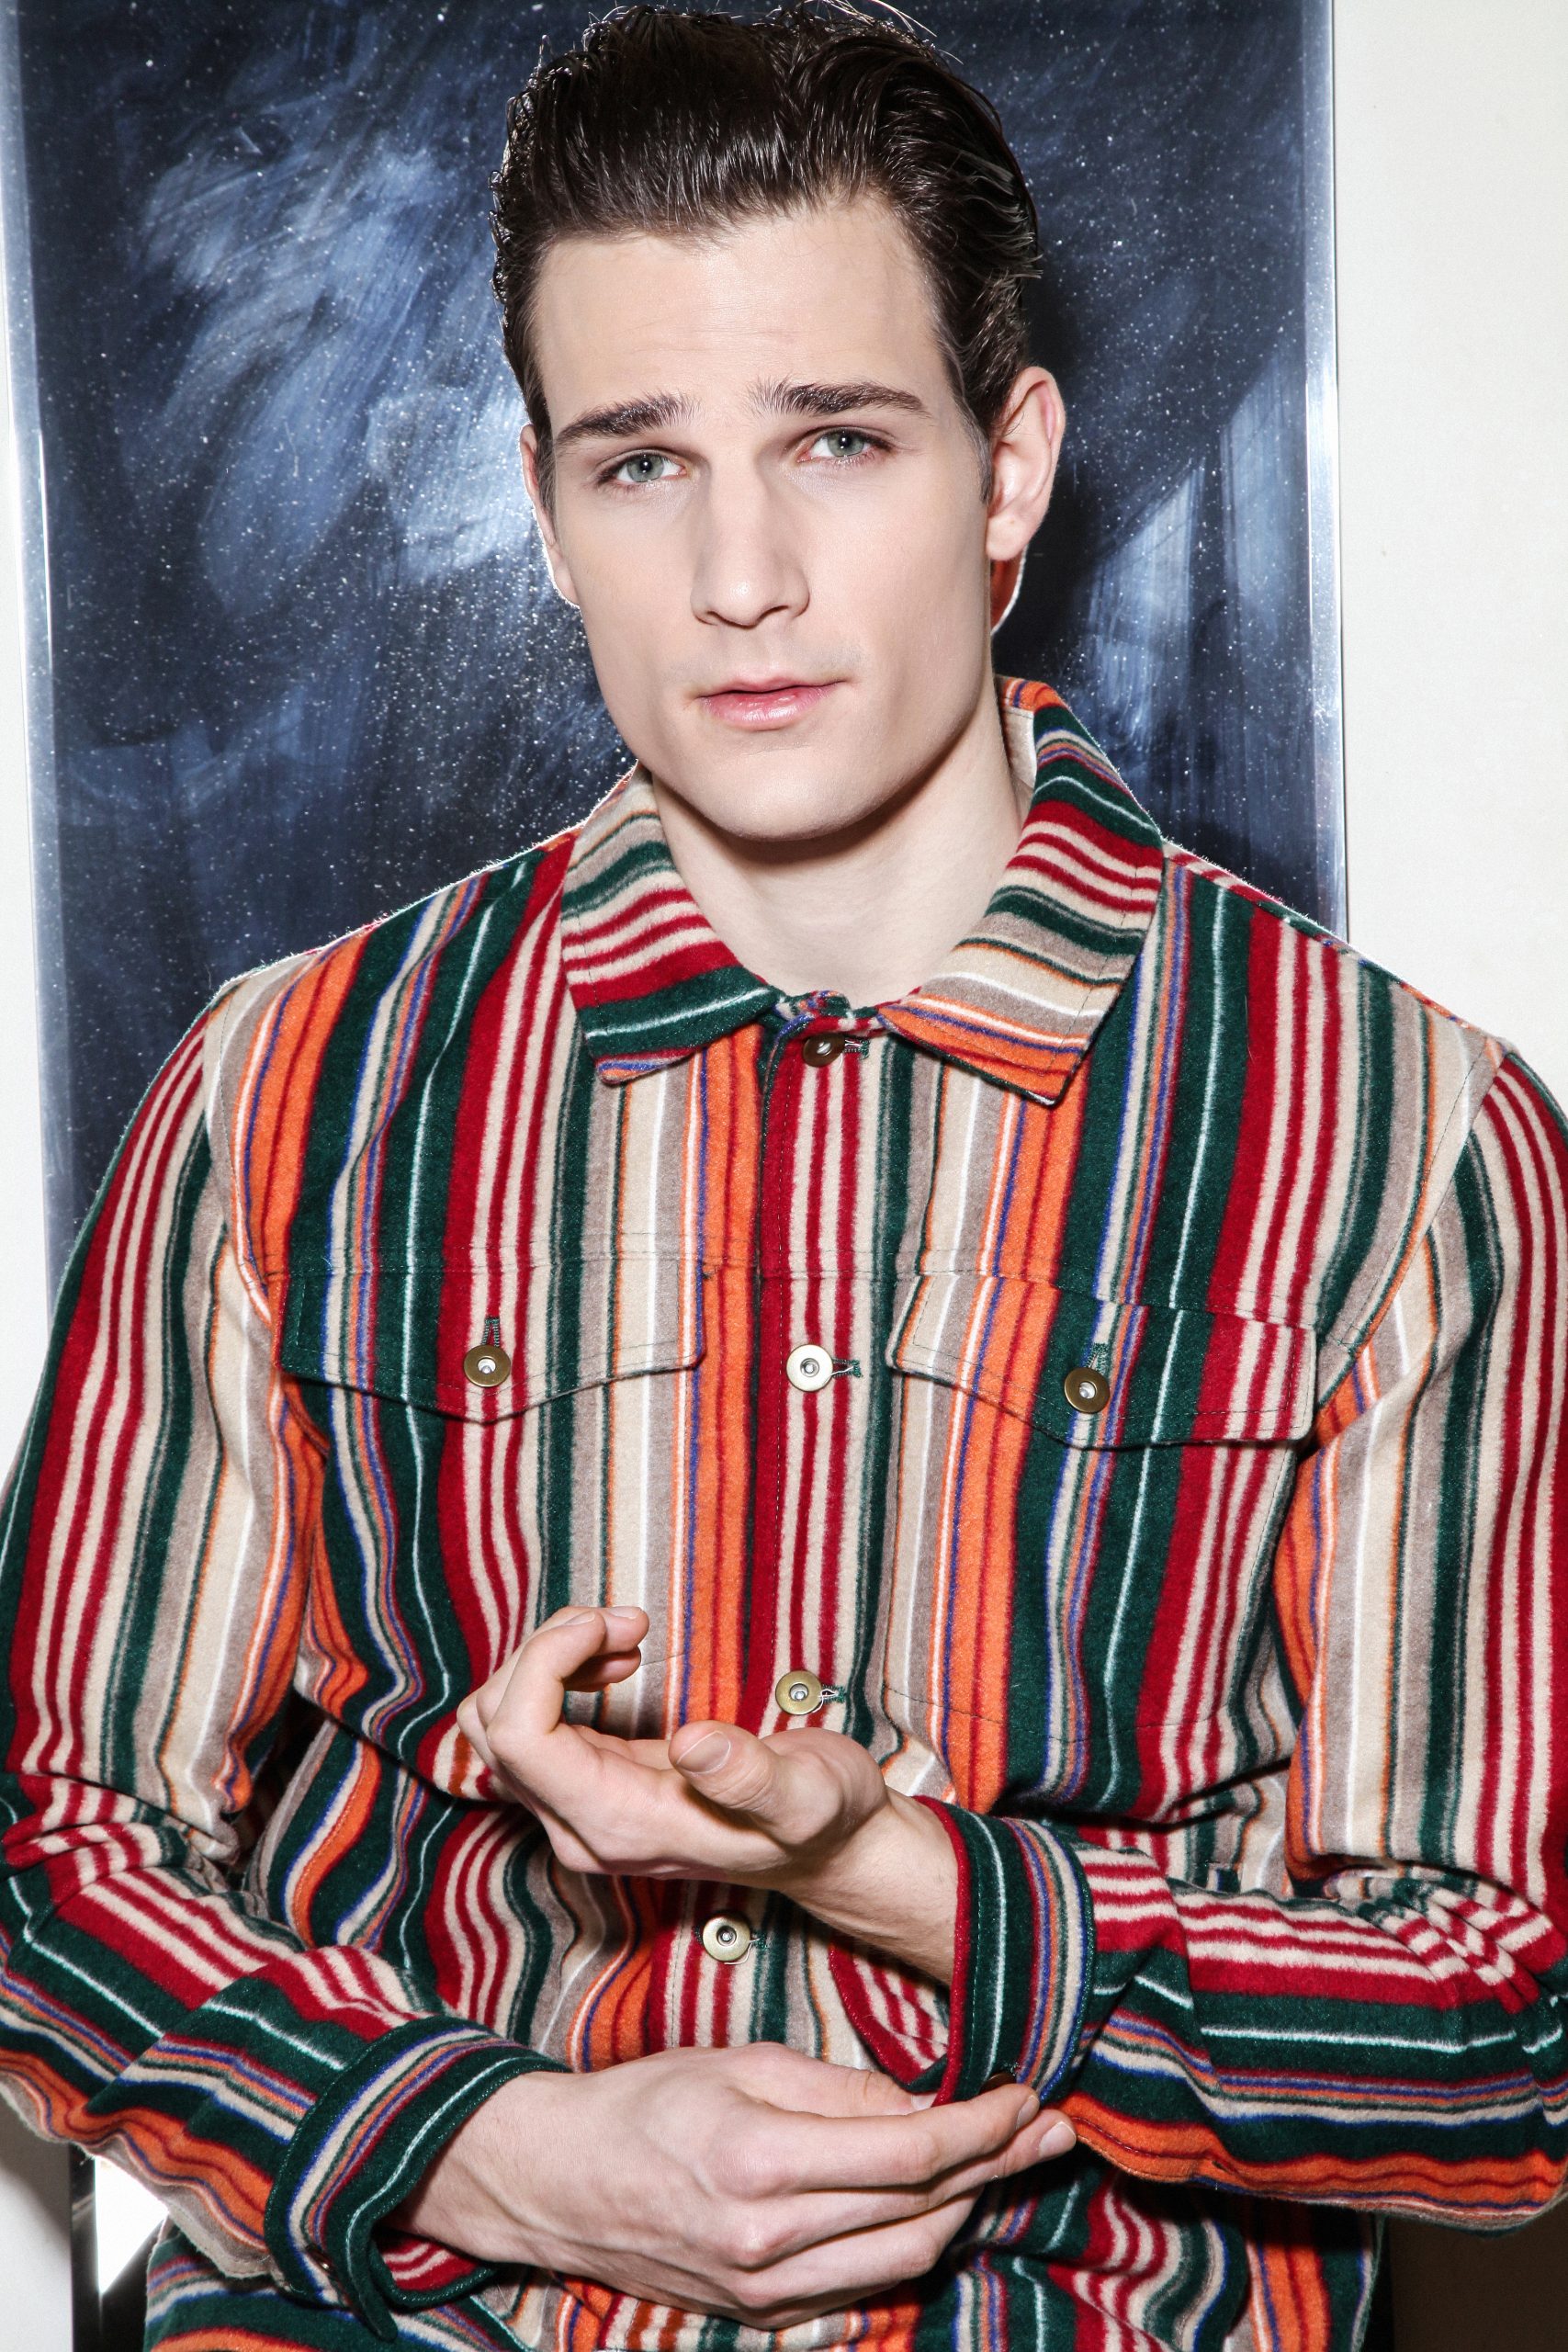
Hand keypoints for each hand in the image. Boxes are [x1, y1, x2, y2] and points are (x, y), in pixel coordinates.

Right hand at [394, 2046, 1074, 2326]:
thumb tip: (926, 2108)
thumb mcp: (742, 2063)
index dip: (983, 2126)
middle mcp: (771, 2241)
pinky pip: (866, 2287)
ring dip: (967, 2209)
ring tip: (1008, 2160)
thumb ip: (841, 2090)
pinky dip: (912, 2245)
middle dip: (997, 2164)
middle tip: (1047, 2126)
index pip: (912, 2154)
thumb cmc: (647, 2103)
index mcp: (762, 2163)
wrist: (560, 2183)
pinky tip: (941, 2207)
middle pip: (924, 2212)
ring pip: (907, 2260)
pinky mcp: (765, 2317)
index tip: (1025, 2093)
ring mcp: (768, 2292)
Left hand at [458, 1605, 956, 1973]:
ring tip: (625, 1635)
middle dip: (548, 1651)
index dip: (543, 1662)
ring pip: (501, 1721)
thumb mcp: (809, 1795)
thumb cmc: (822, 1819)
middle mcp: (580, 1826)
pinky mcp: (586, 1787)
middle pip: (495, 1724)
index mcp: (618, 1825)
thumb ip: (751, 1777)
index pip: (518, 1739)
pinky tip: (619, 1659)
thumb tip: (692, 1744)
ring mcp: (577, 1809)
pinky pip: (530, 1723)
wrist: (829, 1849)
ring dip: (549, 1659)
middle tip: (630, 1624)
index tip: (616, 1624)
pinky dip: (559, 1674)